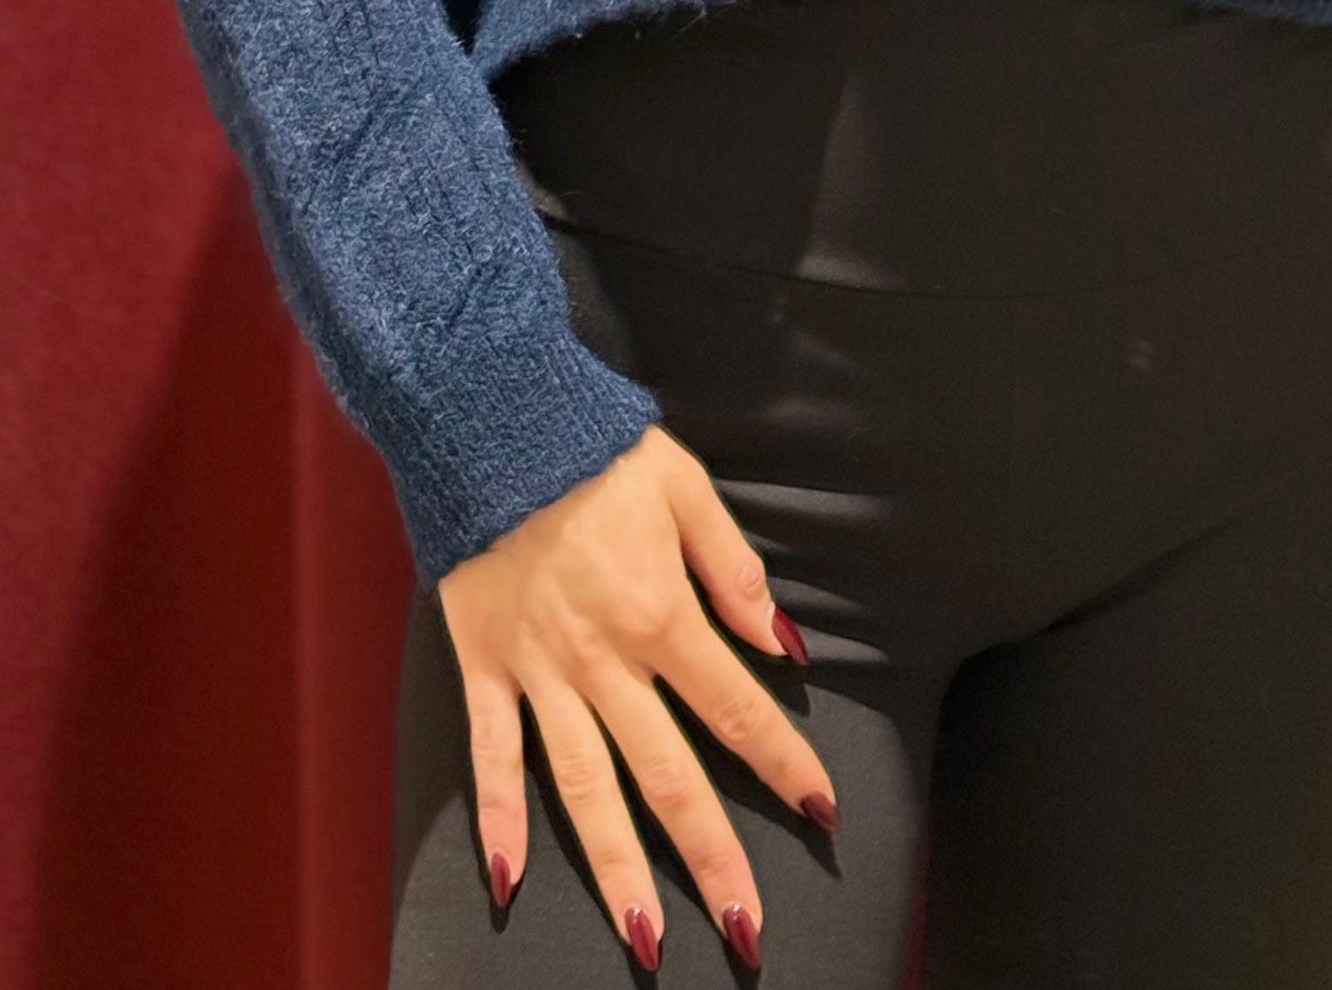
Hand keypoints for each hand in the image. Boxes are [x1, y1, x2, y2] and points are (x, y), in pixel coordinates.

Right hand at [438, 423, 836, 969]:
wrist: (491, 417)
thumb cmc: (597, 448)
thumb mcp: (686, 488)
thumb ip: (735, 571)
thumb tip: (785, 647)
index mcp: (661, 614)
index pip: (738, 709)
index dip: (785, 764)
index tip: (823, 815)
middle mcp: (604, 660)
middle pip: (668, 775)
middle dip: (712, 857)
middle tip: (747, 931)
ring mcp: (539, 671)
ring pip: (585, 788)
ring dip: (617, 867)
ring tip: (645, 940)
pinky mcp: (483, 668)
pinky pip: (492, 756)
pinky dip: (499, 819)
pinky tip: (510, 881)